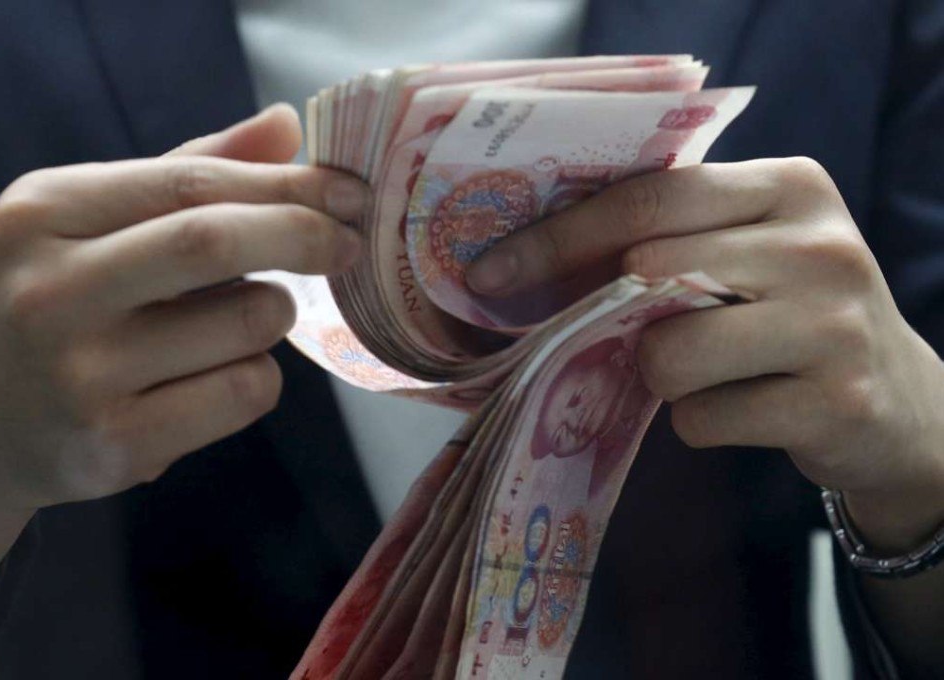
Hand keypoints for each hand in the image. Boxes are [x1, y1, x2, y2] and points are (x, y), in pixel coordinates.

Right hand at [0, 104, 369, 512]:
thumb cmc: (59, 300)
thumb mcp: (96, 220)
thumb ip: (191, 170)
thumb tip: (288, 126)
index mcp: (44, 212)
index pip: (192, 183)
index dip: (286, 184)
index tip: (348, 192)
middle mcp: (50, 291)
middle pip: (214, 242)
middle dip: (304, 235)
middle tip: (349, 242)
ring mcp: (81, 377)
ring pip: (248, 324)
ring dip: (275, 314)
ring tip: (240, 318)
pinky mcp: (116, 446)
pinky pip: (245, 392)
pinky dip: (259, 375)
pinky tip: (216, 374)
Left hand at [468, 158, 943, 549]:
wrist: (894, 401)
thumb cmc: (791, 314)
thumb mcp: (751, 251)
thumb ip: (672, 237)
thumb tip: (532, 259)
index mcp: (789, 186)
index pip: (648, 200)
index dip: (557, 237)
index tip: (488, 273)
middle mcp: (820, 244)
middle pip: (649, 273)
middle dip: (609, 314)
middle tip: (617, 331)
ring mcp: (833, 324)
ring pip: (668, 355)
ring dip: (663, 376)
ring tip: (708, 371)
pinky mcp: (833, 402)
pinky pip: (703, 419)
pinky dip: (703, 421)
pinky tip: (747, 408)